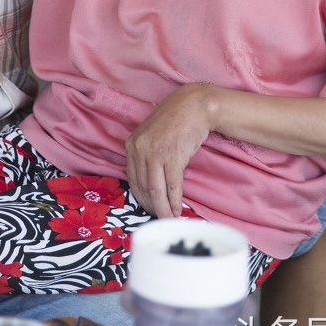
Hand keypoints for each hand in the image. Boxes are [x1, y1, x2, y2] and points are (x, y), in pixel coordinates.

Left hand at [124, 83, 214, 219]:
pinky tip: (178, 210)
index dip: (140, 197)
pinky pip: (172, 186)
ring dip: (163, 208)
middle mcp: (139, 149)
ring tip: (169, 220)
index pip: (132, 178)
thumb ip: (146, 154)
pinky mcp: (173, 157)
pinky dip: (174, 201)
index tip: (148, 208)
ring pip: (156, 190)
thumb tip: (149, 182)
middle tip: (160, 219)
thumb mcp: (151, 135)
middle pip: (143, 187)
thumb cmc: (175, 121)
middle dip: (151, 206)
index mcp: (131, 144)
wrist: (194, 105)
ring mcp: (155, 153)